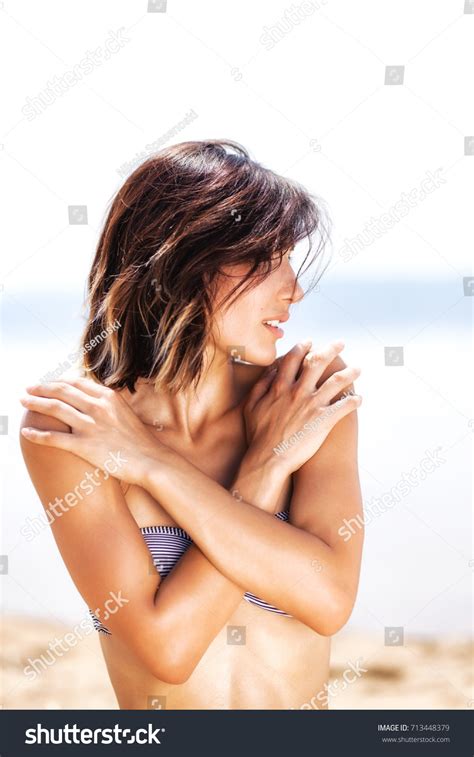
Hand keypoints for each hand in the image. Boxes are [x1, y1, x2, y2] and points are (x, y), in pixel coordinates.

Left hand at [19, 377, 161, 485]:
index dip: (58, 381)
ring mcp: (90, 426)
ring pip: (54, 409)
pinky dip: (37, 433)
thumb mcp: (126, 412)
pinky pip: (54, 438)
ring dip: (34, 403)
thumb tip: (96, 399)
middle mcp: (97, 407)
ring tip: (23, 402)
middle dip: (41, 388)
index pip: (76, 382)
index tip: (49, 383)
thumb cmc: (141, 441)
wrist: (152, 461)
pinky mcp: (84, 446)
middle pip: (62, 391)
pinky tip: (26, 432)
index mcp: (108, 397)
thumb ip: (109, 404)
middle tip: (29, 388)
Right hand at [242, 340, 361, 475]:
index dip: (303, 347)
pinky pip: (344, 407)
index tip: (310, 342)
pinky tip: (358, 399)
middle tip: (340, 343)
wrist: (268, 459)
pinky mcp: (323, 421)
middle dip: (331, 349)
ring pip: (336, 381)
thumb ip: (260, 386)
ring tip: (358, 369)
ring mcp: (312, 405)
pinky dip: (353, 401)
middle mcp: (298, 392)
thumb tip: (272, 371)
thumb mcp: (251, 406)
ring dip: (350, 373)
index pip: (293, 359)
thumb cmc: (258, 435)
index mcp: (280, 387)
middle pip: (318, 363)